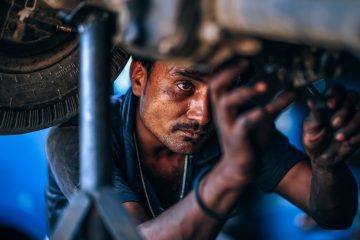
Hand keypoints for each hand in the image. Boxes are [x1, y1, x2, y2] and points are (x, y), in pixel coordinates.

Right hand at [209, 63, 295, 181]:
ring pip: (226, 103)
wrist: (240, 168)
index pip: (220, 79)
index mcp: (226, 105)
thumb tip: (294, 89)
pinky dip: (253, 116)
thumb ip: (275, 103)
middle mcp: (222, 113)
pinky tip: (265, 110)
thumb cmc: (249, 140)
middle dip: (229, 72)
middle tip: (246, 63)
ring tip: (264, 85)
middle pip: (216, 86)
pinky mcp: (236, 139)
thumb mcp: (263, 118)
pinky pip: (241, 124)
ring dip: (244, 91)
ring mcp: (227, 125)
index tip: (248, 60)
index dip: (231, 67)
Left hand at [303, 85, 359, 167]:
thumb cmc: (313, 137)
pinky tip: (346, 143)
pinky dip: (356, 136)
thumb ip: (314, 114)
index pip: (338, 89)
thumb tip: (312, 101)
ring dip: (351, 125)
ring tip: (337, 137)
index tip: (329, 105)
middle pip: (353, 96)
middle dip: (344, 109)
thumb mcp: (309, 127)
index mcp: (330, 103)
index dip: (336, 95)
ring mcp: (354, 119)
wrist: (320, 157)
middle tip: (333, 123)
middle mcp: (344, 108)